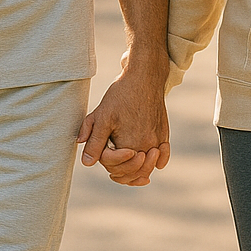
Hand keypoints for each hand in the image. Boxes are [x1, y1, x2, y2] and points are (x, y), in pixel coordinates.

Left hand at [78, 69, 170, 187]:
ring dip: (139, 171)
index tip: (106, 149)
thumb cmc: (121, 95)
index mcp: (129, 144)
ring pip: (148, 167)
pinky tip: (154, 163)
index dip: (107, 162)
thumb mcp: (101, 117)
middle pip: (133, 171)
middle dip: (122, 173)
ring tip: (132, 169)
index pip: (115, 167)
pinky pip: (163, 156)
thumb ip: (94, 142)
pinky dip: (158, 162)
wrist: (144, 77)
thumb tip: (87, 163)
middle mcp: (146, 146)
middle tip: (115, 170)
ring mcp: (157, 141)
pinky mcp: (164, 134)